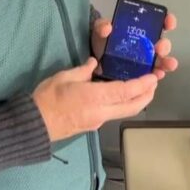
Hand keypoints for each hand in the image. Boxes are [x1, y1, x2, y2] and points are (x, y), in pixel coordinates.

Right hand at [33, 58, 158, 141]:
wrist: (35, 124)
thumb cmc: (47, 98)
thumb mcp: (64, 77)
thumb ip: (83, 70)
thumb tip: (94, 63)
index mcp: (96, 97)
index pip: (126, 92)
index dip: (143, 85)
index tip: (153, 78)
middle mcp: (101, 112)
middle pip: (132, 107)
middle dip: (147, 96)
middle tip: (154, 84)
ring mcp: (98, 121)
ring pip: (124, 112)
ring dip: (136, 102)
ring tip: (142, 90)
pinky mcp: (93, 126)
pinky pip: (114, 114)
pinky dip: (123, 105)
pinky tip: (122, 97)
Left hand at [91, 13, 179, 79]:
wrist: (95, 58)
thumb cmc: (102, 41)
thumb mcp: (101, 29)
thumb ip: (102, 26)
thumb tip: (107, 27)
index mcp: (141, 30)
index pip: (159, 22)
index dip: (167, 21)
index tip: (168, 22)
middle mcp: (147, 45)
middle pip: (162, 44)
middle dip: (164, 45)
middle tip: (159, 48)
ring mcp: (146, 60)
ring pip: (161, 60)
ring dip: (166, 62)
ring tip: (169, 65)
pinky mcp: (142, 74)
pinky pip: (153, 74)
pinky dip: (158, 74)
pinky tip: (158, 75)